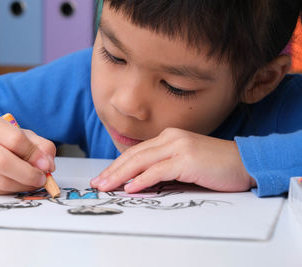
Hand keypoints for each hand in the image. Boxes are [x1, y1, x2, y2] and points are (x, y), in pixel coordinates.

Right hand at [0, 113, 55, 193]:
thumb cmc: (2, 140)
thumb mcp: (23, 135)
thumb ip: (41, 146)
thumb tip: (48, 164)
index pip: (15, 140)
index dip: (34, 155)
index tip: (47, 165)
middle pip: (4, 162)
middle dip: (28, 174)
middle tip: (43, 179)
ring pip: (0, 181)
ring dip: (23, 185)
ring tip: (34, 182)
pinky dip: (12, 191)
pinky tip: (19, 185)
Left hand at [91, 128, 255, 192]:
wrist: (245, 162)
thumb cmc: (215, 166)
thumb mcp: (184, 163)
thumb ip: (163, 169)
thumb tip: (140, 183)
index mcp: (168, 137)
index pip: (136, 152)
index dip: (117, 165)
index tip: (104, 177)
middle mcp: (170, 138)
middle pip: (133, 155)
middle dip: (112, 171)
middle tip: (98, 184)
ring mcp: (178, 146)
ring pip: (141, 162)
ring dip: (120, 175)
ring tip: (106, 187)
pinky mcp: (186, 159)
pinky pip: (158, 171)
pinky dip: (142, 180)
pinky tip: (130, 188)